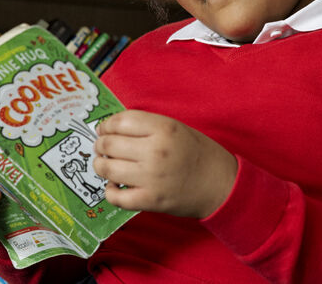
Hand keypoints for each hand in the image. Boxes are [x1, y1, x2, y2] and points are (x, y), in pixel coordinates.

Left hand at [93, 110, 237, 217]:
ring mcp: (151, 177)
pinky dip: (109, 192)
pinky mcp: (150, 200)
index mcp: (164, 128)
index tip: (104, 129)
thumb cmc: (199, 154)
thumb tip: (113, 128)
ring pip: (107, 168)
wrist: (221, 184)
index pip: (120, 121)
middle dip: (100, 144)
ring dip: (101, 166)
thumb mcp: (177, 128)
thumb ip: (148, 126)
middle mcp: (155, 151)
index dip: (106, 125)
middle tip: (102, 147)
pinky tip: (114, 186)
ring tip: (106, 165)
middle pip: (109, 144)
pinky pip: (115, 197)